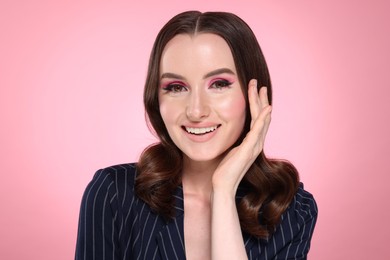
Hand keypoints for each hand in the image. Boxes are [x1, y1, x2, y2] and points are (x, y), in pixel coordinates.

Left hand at [212, 79, 271, 194]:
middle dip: (260, 99)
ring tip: (260, 88)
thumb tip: (231, 131)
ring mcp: (254, 146)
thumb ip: (235, 141)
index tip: (255, 91)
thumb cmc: (225, 170)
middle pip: (262, 116)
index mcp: (251, 142)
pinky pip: (258, 131)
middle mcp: (256, 143)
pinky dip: (263, 119)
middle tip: (259, 83)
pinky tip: (267, 108)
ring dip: (261, 102)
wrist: (223, 185)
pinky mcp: (249, 149)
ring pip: (262, 120)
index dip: (257, 104)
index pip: (257, 119)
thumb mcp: (231, 150)